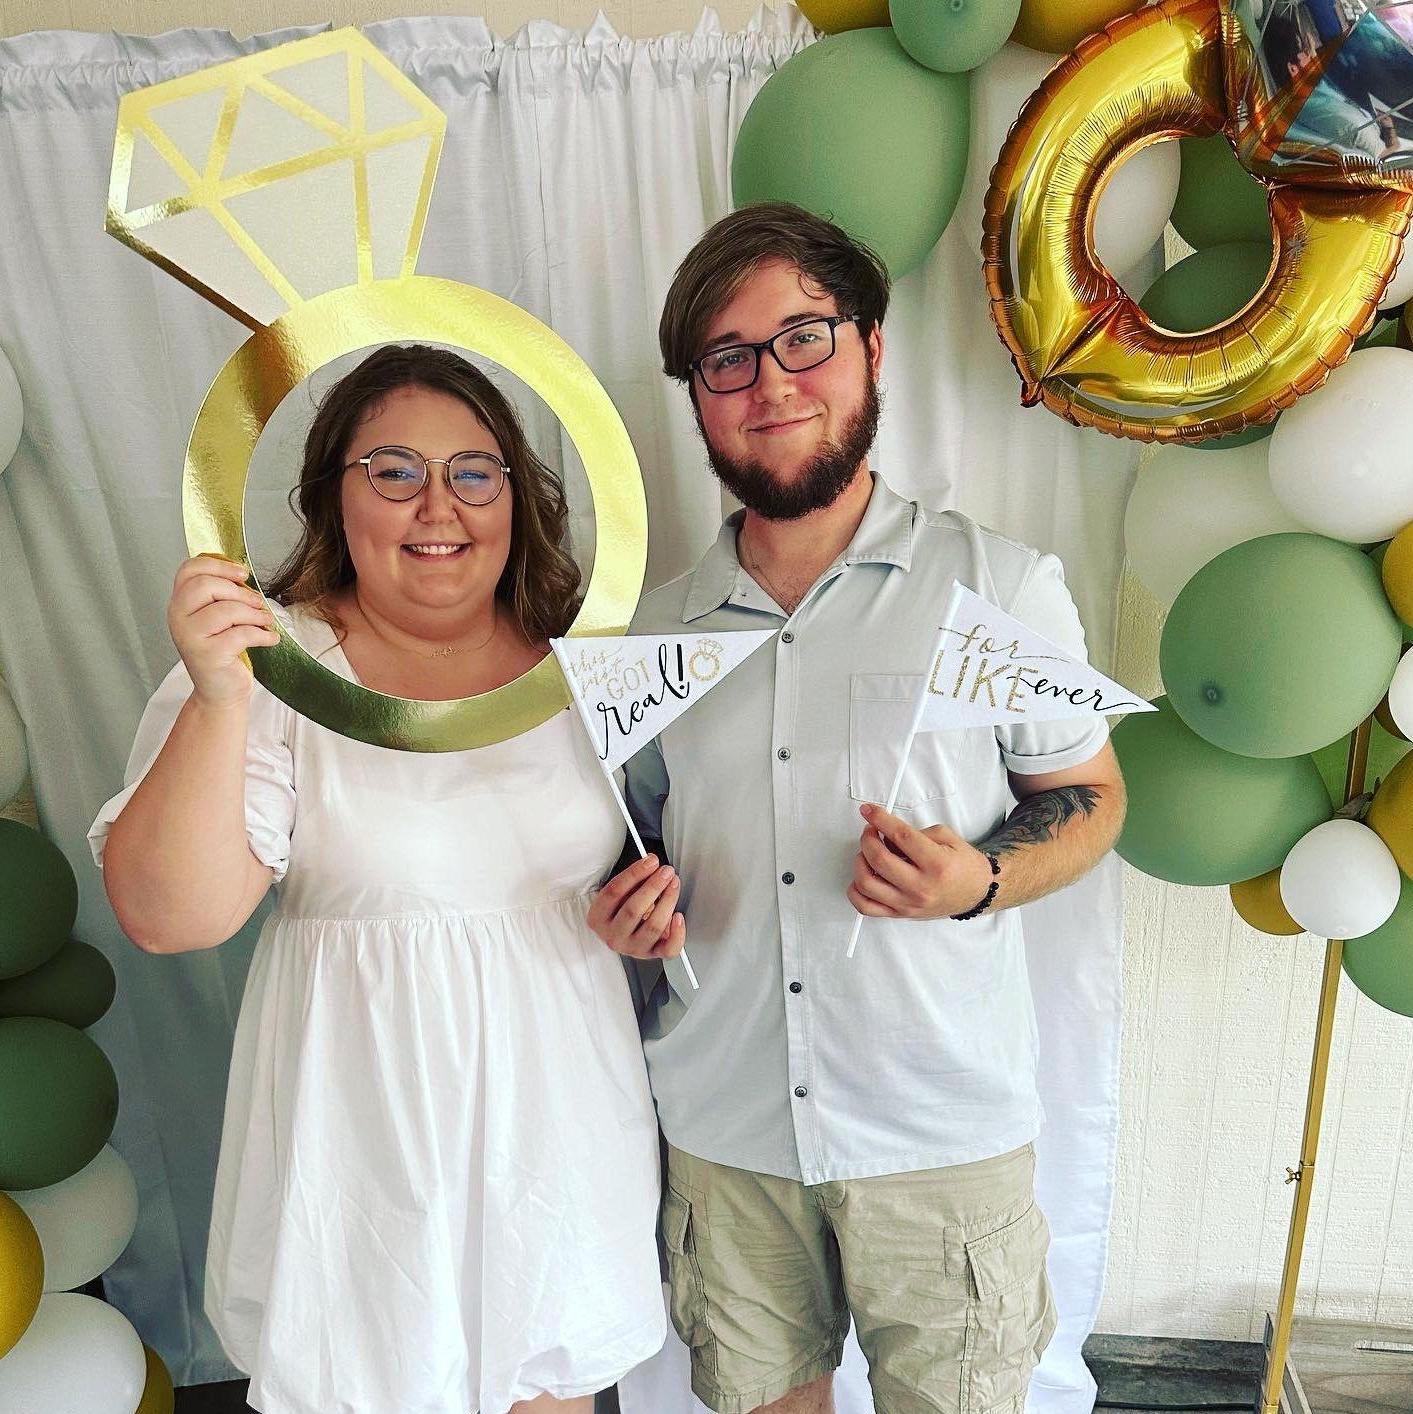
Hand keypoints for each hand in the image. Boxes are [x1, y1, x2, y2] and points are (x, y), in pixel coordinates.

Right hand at [168, 556, 280, 707]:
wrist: (220, 691)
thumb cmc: (223, 652)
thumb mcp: (218, 619)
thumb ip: (222, 596)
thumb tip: (243, 575)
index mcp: (180, 604)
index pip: (189, 570)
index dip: (218, 565)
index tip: (243, 574)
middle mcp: (178, 618)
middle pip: (206, 585)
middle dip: (241, 592)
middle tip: (258, 604)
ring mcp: (190, 637)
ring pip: (226, 609)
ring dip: (254, 614)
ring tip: (265, 623)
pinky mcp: (208, 655)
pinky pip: (241, 634)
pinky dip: (263, 634)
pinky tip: (270, 639)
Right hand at [587, 853, 685, 959]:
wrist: (624, 933)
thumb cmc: (622, 909)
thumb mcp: (620, 892)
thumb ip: (633, 878)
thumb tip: (651, 862)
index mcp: (598, 918)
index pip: (613, 892)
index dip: (634, 873)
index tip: (650, 861)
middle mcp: (613, 936)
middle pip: (633, 910)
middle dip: (653, 886)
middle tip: (666, 872)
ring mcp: (632, 948)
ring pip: (653, 926)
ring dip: (667, 901)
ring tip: (673, 884)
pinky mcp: (652, 954)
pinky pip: (668, 949)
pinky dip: (677, 933)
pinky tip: (678, 916)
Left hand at [847, 803, 994, 920]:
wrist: (977, 893)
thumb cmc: (964, 865)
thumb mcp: (948, 837)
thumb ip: (916, 832)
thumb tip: (886, 832)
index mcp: (937, 863)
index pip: (901, 836)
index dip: (880, 819)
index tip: (869, 810)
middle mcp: (922, 887)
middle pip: (879, 859)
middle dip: (867, 838)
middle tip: (870, 831)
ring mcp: (909, 903)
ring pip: (867, 884)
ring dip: (860, 861)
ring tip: (868, 853)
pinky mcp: (901, 913)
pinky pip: (866, 907)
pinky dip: (856, 891)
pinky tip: (863, 876)